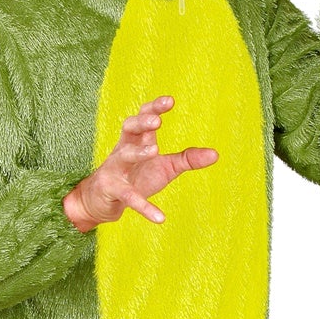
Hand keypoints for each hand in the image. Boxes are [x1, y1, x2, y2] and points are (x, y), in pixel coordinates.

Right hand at [62, 96, 216, 230]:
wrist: (103, 201)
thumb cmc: (137, 177)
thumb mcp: (165, 167)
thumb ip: (188, 159)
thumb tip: (216, 154)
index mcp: (138, 141)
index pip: (144, 118)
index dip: (155, 108)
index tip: (170, 100)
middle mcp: (124, 150)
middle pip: (129, 129)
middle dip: (141, 122)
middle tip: (157, 121)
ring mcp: (115, 170)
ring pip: (123, 156)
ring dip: (137, 153)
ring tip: (154, 151)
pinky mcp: (113, 191)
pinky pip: (129, 197)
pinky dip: (145, 207)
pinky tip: (160, 218)